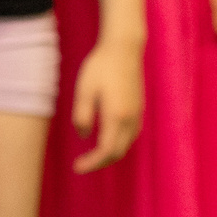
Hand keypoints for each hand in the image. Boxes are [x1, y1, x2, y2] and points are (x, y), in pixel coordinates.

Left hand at [69, 35, 145, 171]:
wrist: (124, 49)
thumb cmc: (101, 67)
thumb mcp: (84, 90)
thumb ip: (82, 115)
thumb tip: (84, 136)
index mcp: (116, 116)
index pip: (106, 151)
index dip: (92, 163)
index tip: (77, 167)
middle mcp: (131, 119)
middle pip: (118, 153)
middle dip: (99, 162)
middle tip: (81, 164)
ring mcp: (138, 115)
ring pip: (126, 145)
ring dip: (109, 154)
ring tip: (91, 155)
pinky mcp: (139, 109)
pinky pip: (131, 135)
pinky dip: (118, 144)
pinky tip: (105, 140)